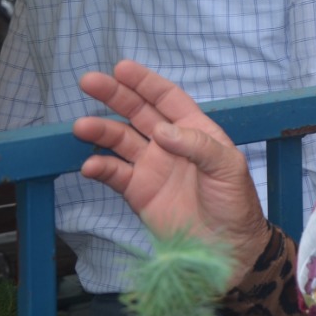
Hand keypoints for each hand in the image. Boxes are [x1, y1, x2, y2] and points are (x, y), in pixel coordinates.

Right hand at [73, 60, 272, 288]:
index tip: (122, 68)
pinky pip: (114, 174)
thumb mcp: (227, 167)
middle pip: (138, 113)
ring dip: (100, 132)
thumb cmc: (234, 202)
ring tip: (81, 127)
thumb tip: (162, 130)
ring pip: (120, 140)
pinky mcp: (138, 192)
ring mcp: (152, 167)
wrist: (227, 246)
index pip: (168, 99)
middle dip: (115, 96)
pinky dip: (100, 168)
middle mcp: (170, 144)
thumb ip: (197, 146)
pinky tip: (90, 165)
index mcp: (195, 130)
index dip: (146, 83)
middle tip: (89, 82)